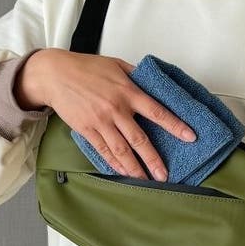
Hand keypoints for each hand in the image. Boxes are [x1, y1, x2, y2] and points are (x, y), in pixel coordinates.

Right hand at [17, 48, 197, 180]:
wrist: (54, 74)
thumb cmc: (86, 68)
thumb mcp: (117, 65)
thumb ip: (137, 76)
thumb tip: (156, 84)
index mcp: (128, 91)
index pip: (157, 111)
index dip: (175, 125)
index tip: (190, 137)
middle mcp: (116, 109)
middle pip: (140, 139)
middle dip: (154, 160)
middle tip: (165, 175)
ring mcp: (101, 122)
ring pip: (122, 150)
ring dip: (135, 168)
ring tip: (146, 181)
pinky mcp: (86, 130)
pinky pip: (104, 151)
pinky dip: (115, 164)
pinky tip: (124, 173)